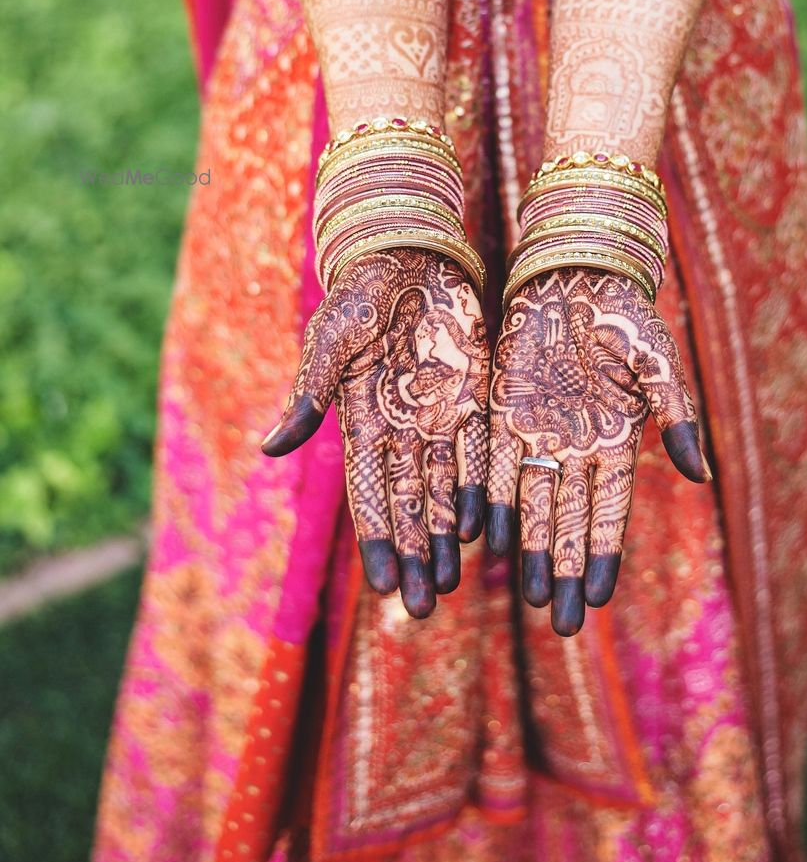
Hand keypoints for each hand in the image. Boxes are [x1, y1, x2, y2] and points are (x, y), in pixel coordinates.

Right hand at [261, 250, 488, 618]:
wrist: (409, 252)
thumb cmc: (361, 292)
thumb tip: (269, 450)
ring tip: (451, 585)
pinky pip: (478, 456)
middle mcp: (400, 428)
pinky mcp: (473, 397)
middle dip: (413, 557)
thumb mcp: (332, 338)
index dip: (378, 541)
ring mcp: (438, 416)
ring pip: (443, 491)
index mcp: (361, 420)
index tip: (385, 586)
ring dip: (444, 539)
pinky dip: (478, 494)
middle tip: (424, 609)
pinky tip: (482, 531)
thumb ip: (311, 394)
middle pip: (408, 505)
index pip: (369, 494)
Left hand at [486, 268, 709, 635]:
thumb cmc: (625, 314)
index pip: (610, 511)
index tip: (599, 598)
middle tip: (562, 624)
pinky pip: (497, 466)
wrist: (576, 273)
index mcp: (617, 439)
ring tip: (529, 596)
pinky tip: (486, 539)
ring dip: (531, 550)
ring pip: (533, 504)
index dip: (604, 555)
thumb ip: (675, 417)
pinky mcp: (504, 412)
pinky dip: (492, 502)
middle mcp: (576, 446)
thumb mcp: (657, 363)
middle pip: (571, 521)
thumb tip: (701, 476)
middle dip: (566, 572)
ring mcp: (539, 432)